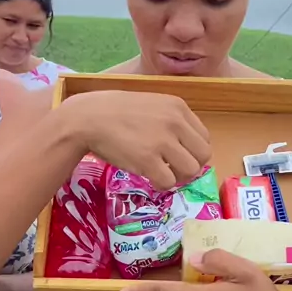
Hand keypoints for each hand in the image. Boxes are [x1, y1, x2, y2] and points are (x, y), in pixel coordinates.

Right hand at [61, 90, 210, 189]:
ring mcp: (162, 141)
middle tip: (173, 167)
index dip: (193, 151)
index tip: (179, 155)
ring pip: (191, 170)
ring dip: (177, 176)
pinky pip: (169, 182)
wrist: (87, 118)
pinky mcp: (148, 160)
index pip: (204, 137)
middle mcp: (175, 122)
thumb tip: (186, 147)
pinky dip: (161, 185)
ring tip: (161, 172)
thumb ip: (171, 121)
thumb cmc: (115, 112)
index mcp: (178, 107)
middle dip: (190, 165)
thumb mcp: (151, 105)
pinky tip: (150, 177)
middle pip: (203, 155)